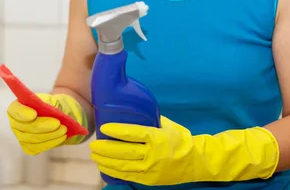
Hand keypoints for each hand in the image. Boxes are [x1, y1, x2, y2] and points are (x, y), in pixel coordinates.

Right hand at [7, 93, 86, 154]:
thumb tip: (48, 110)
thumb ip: (47, 103)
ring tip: (64, 129)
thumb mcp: (51, 99)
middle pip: (26, 127)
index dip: (23, 113)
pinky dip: (52, 142)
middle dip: (42, 126)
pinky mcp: (29, 148)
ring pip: (33, 139)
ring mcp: (21, 137)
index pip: (15, 110)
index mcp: (17, 107)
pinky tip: (62, 137)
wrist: (58, 113)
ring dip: (50, 135)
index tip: (34, 114)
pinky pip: (39, 147)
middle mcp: (16, 123)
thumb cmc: (52, 104)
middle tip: (58, 123)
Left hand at [89, 116, 278, 185]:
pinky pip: (128, 176)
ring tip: (95, 155)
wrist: (196, 161)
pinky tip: (105, 168)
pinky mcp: (149, 179)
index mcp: (158, 138)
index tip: (105, 127)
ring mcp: (150, 169)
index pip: (134, 133)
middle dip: (106, 149)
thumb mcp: (167, 125)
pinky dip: (115, 172)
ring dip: (106, 161)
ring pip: (123, 166)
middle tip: (94, 144)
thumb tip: (134, 108)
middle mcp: (153, 154)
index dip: (118, 130)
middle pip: (124, 152)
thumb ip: (151, 120)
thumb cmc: (180, 139)